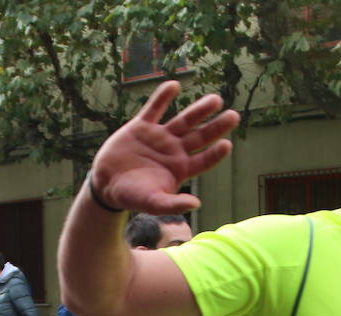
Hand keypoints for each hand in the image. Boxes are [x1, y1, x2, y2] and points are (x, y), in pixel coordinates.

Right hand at [90, 80, 240, 214]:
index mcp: (180, 169)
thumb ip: (173, 204)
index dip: (216, 153)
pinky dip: (163, 97)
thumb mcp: (153, 203)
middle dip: (217, 126)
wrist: (106, 184)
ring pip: (184, 120)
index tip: (227, 144)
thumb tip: (196, 204)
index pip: (204, 160)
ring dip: (199, 110)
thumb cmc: (132, 196)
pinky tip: (174, 85)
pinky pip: (155, 108)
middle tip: (233, 116)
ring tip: (215, 100)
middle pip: (201, 136)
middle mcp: (174, 151)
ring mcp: (160, 137)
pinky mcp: (142, 126)